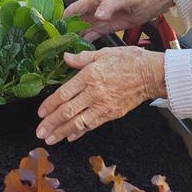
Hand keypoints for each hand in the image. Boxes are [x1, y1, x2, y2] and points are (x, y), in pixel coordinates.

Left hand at [36, 46, 165, 143]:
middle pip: (68, 111)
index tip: (40, 113)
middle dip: (52, 123)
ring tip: (50, 139)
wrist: (151, 74)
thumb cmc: (129, 60)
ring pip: (78, 122)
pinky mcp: (112, 114)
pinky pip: (92, 125)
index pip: (64, 93)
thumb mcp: (104, 53)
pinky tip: (70, 137)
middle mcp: (94, 93)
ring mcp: (103, 106)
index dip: (50, 104)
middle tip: (39, 132)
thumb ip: (82, 58)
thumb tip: (65, 58)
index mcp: (90, 76)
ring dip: (62, 132)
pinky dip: (80, 132)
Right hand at [64, 0, 173, 40]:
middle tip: (58, 44)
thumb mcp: (124, 0)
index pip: (74, 9)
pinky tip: (81, 48)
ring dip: (75, 37)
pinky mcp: (105, 26)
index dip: (64, 19)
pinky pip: (92, 34)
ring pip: (82, 28)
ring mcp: (99, 18)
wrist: (150, 5)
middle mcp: (94, 9)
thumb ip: (110, 6)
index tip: (56, 30)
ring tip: (67, 49)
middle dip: (66, 30)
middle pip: (75, 20)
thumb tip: (97, 15)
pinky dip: (86, 41)